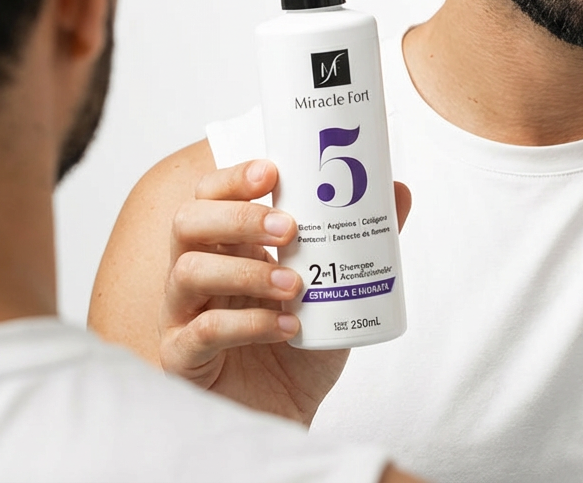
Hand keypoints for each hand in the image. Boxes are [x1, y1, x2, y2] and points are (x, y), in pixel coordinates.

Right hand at [158, 159, 411, 425]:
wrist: (288, 412)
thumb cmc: (304, 341)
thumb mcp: (337, 285)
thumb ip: (362, 239)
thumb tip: (399, 190)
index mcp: (228, 244)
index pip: (211, 195)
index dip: (234, 177)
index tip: (272, 171)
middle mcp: (198, 271)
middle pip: (189, 222)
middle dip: (239, 217)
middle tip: (290, 228)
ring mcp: (184, 314)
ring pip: (189, 271)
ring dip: (247, 272)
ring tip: (295, 285)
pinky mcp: (183, 357)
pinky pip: (201, 331)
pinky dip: (249, 325)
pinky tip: (288, 327)